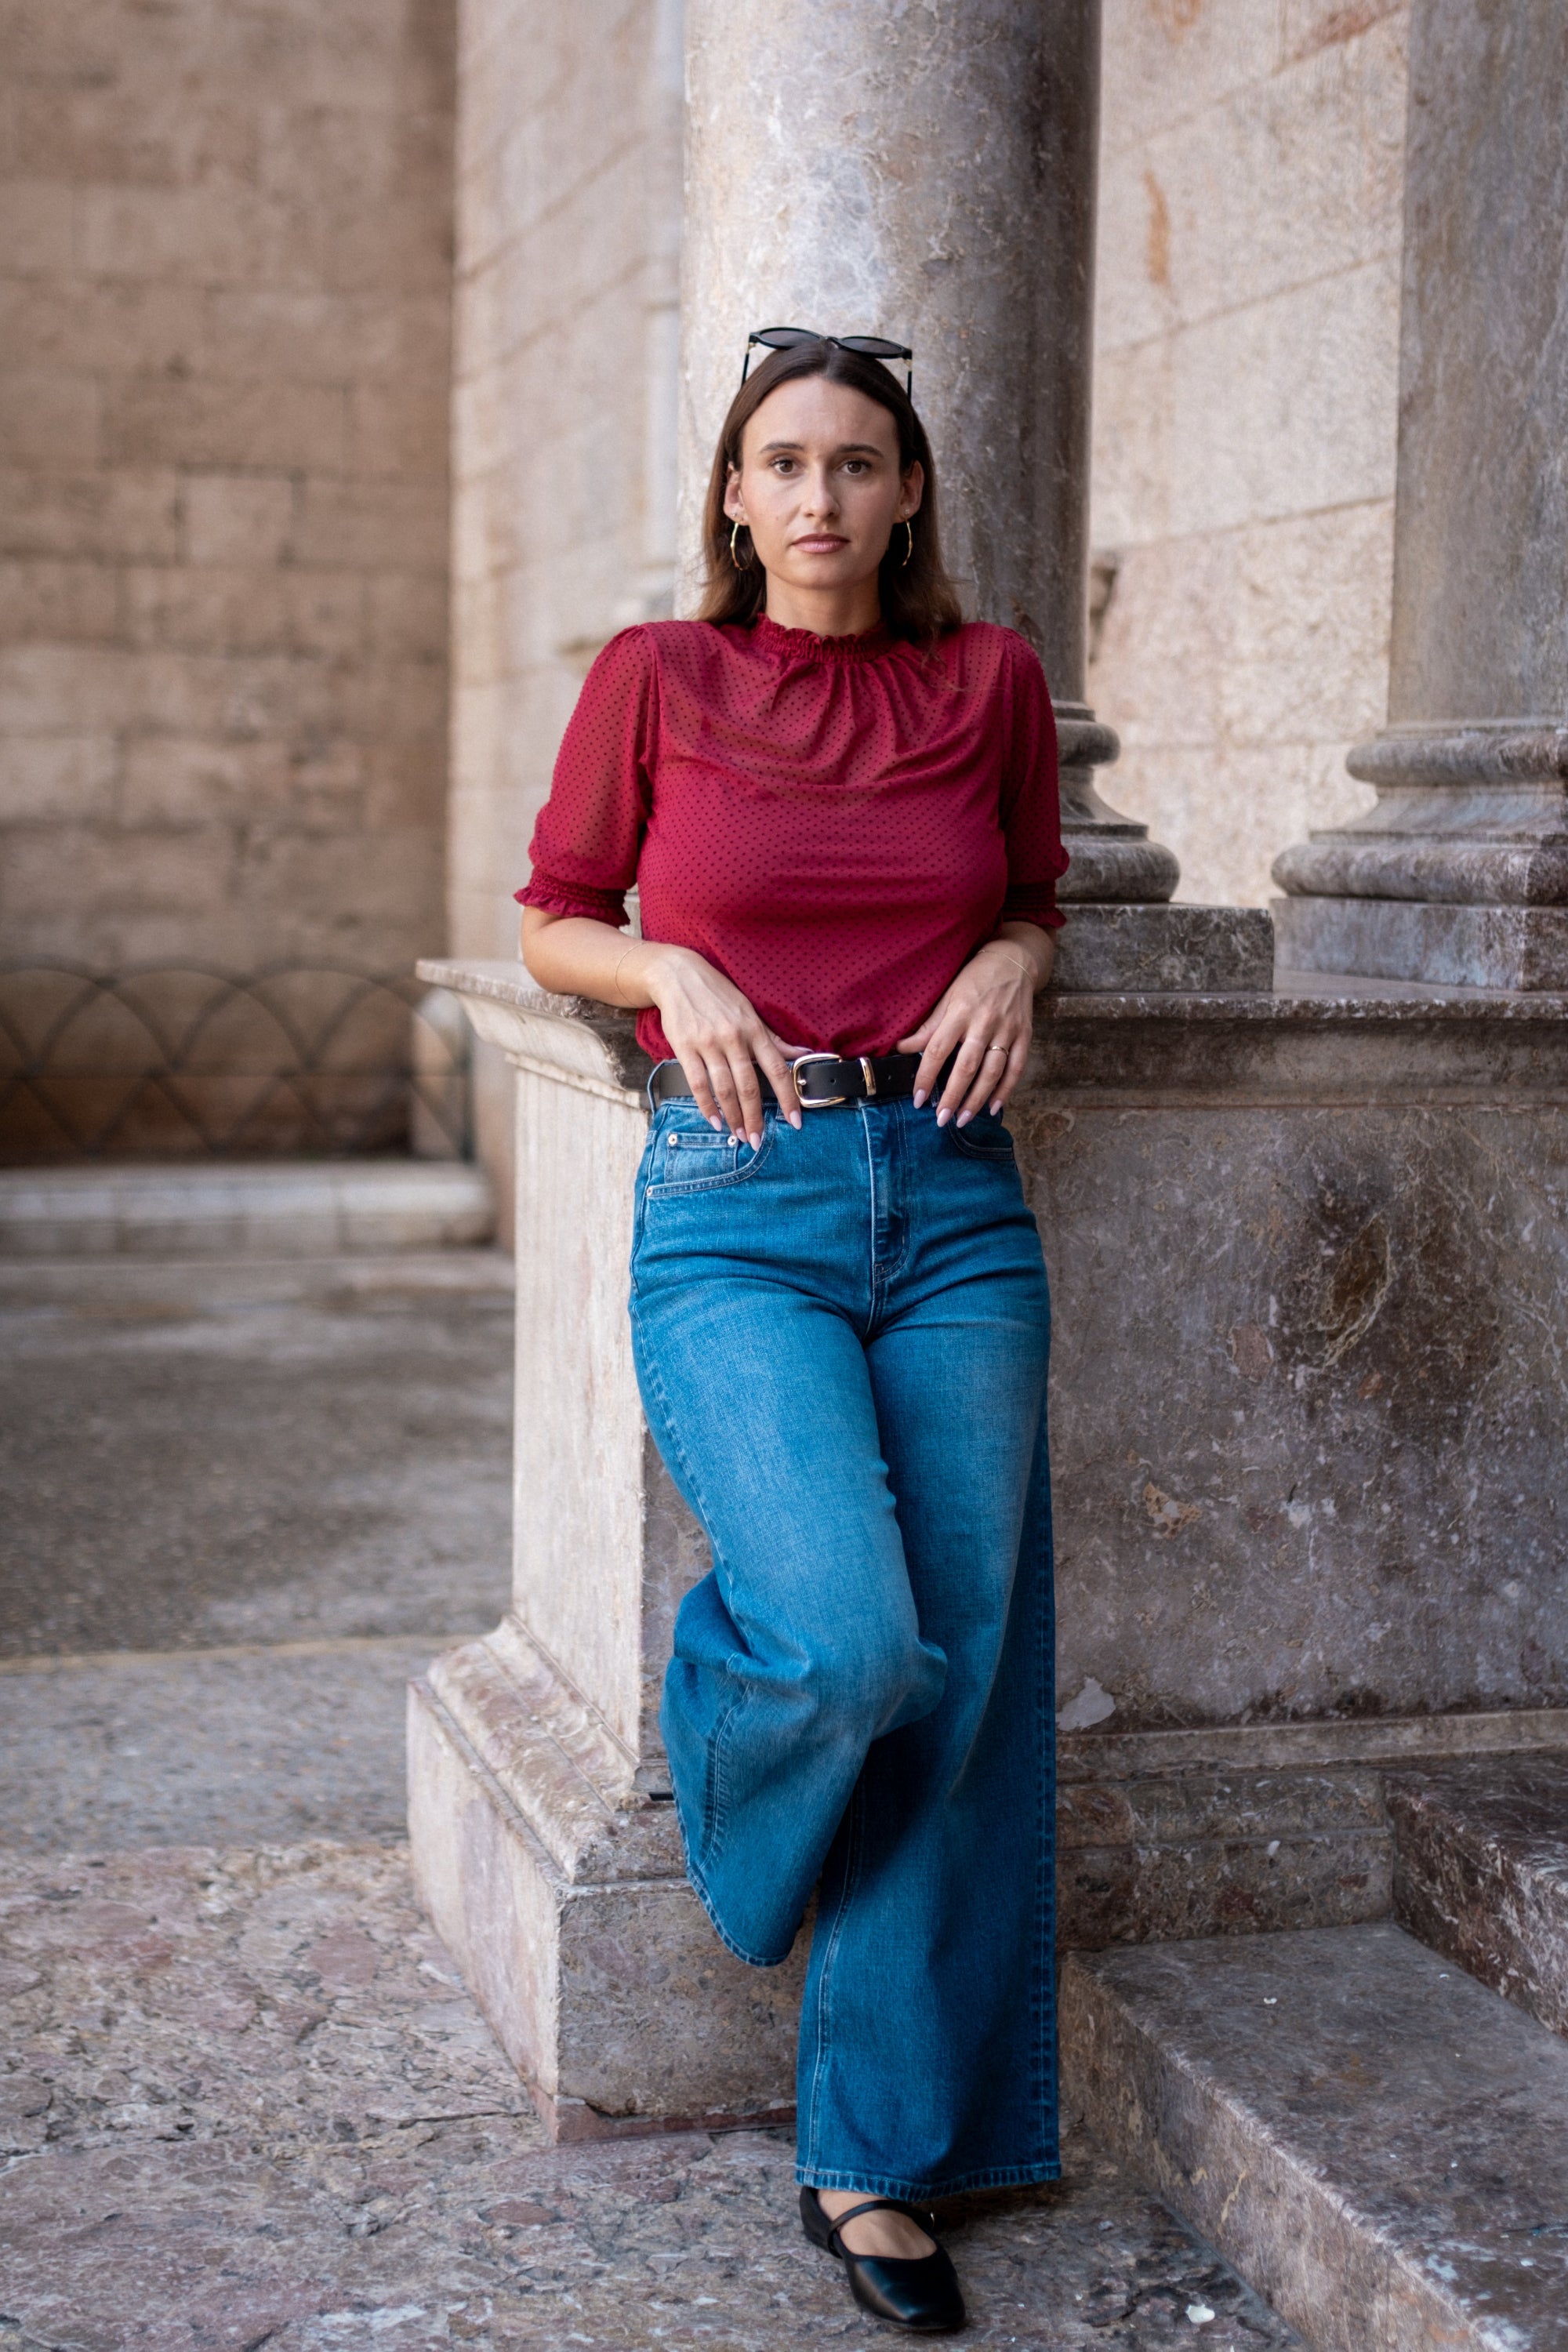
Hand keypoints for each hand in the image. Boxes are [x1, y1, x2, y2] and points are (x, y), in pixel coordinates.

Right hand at [644, 946, 806, 1145]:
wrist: (678, 975)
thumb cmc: (717, 995)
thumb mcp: (749, 1011)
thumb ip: (773, 1039)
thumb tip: (802, 1055)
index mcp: (753, 1029)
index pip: (777, 1069)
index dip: (788, 1097)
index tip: (795, 1121)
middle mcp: (733, 1037)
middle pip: (749, 1086)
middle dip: (755, 1117)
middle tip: (758, 1139)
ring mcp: (708, 1043)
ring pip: (725, 1089)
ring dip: (733, 1117)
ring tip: (740, 1135)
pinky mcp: (685, 1047)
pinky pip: (698, 1083)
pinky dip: (707, 1106)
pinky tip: (715, 1120)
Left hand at [897, 938, 1042, 1125]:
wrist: (1014, 961)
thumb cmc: (974, 979)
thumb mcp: (947, 995)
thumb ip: (929, 1026)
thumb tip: (902, 1049)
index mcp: (960, 1012)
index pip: (939, 1050)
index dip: (926, 1076)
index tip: (918, 1100)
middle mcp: (984, 1023)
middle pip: (967, 1066)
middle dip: (953, 1096)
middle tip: (941, 1119)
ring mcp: (1007, 1030)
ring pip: (992, 1072)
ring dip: (977, 1099)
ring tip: (963, 1119)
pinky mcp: (1025, 1035)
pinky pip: (1016, 1068)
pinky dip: (1006, 1090)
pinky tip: (994, 1107)